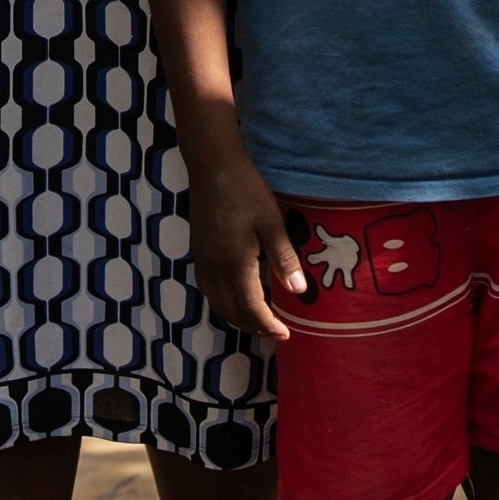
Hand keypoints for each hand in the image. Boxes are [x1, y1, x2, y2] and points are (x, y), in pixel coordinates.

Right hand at [187, 144, 305, 348]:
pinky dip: (223, 301)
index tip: (285, 333)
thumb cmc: (246, 191)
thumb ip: (284, 258)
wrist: (212, 166)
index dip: (268, 325)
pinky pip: (208, 288)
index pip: (251, 308)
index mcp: (235, 264)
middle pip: (231, 311)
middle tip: (274, 332)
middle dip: (253, 326)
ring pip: (217, 302)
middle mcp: (214, 268)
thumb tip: (299, 291)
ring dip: (237, 316)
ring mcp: (203, 260)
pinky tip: (235, 295)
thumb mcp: (272, 222)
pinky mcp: (198, 251)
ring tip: (257, 319)